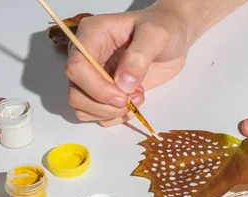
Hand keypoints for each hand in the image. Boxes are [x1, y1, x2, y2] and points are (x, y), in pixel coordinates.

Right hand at [65, 7, 191, 126]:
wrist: (171, 38)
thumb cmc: (163, 29)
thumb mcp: (156, 35)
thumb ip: (139, 57)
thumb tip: (123, 84)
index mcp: (92, 35)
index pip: (76, 67)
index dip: (96, 87)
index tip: (123, 95)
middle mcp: (86, 56)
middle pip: (76, 93)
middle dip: (105, 105)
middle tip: (133, 99)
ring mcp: (93, 76)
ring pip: (83, 108)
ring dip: (111, 113)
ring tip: (137, 98)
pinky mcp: (103, 91)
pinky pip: (97, 114)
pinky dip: (115, 117)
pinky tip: (135, 102)